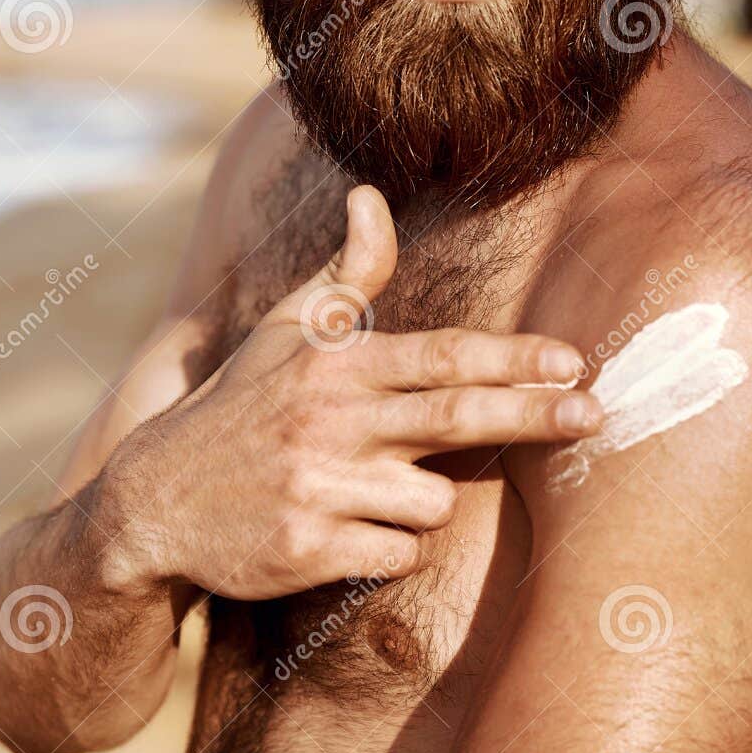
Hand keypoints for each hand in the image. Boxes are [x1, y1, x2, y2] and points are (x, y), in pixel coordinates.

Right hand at [98, 186, 599, 599]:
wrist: (154, 503)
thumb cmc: (241, 407)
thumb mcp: (285, 331)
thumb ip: (345, 273)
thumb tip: (370, 195)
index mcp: (335, 364)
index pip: (442, 355)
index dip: (514, 358)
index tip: (576, 361)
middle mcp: (330, 420)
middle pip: (457, 416)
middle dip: (535, 414)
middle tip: (597, 414)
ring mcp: (318, 488)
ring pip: (433, 501)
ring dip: (422, 501)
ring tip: (367, 491)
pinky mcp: (308, 551)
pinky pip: (398, 557)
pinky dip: (390, 550)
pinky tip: (348, 533)